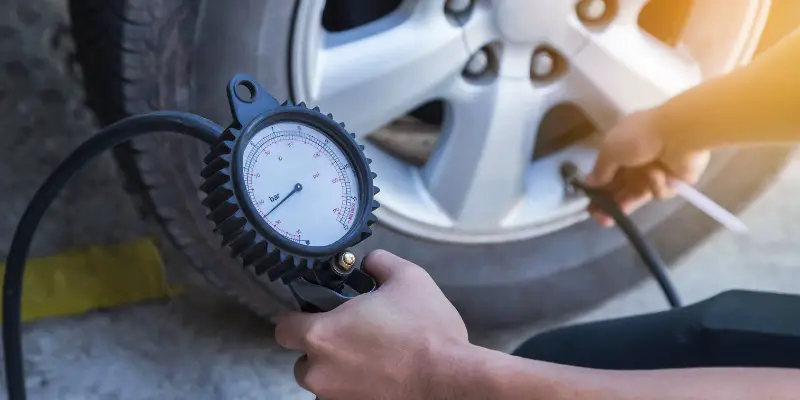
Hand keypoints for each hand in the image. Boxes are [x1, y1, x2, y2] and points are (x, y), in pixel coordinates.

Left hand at [274, 250, 467, 399]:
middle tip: (353, 337)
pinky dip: (357, 390)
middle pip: (302, 361)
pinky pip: (344, 398)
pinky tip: (381, 379)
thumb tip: (370, 262)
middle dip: (322, 350)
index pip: (283, 329)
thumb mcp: (408, 278)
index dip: (298, 319)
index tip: (317, 315)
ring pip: (324, 384)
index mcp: (322, 335)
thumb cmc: (426, 330)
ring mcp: (336, 398)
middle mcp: (320, 372)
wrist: (451, 379)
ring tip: (372, 360)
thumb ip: (379, 263)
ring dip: (339, 372)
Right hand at [586, 109, 709, 225]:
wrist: (679, 134)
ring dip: (626, 203)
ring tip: (616, 215)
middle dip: (609, 203)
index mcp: (620, 149)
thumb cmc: (639, 137)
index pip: (606, 173)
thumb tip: (589, 183)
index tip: (589, 204)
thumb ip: (600, 170)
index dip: (597, 189)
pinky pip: (658, 192)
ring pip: (636, 194)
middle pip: (619, 187)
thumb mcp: (610, 150)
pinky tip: (657, 175)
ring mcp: (655, 172)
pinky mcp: (673, 182)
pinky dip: (655, 185)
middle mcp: (636, 161)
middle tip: (600, 218)